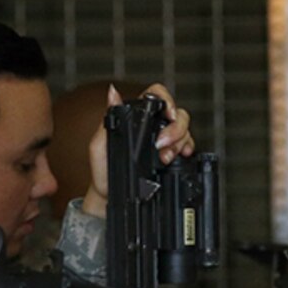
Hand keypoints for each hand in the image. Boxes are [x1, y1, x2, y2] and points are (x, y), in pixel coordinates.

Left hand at [82, 83, 196, 218]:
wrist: (110, 195)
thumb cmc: (103, 169)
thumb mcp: (99, 143)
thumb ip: (109, 118)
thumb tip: (113, 93)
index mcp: (137, 116)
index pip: (158, 96)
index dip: (167, 100)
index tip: (169, 115)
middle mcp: (154, 125)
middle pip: (178, 114)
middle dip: (175, 129)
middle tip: (162, 144)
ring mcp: (165, 140)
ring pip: (185, 130)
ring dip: (178, 142)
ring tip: (164, 157)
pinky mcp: (173, 155)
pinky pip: (188, 146)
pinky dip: (187, 149)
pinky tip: (181, 156)